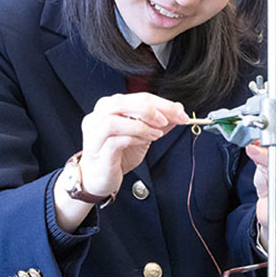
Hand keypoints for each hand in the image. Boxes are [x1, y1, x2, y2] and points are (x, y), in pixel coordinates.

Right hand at [53, 93, 187, 231]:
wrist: (98, 179)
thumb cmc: (116, 156)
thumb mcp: (143, 136)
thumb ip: (158, 123)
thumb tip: (178, 112)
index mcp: (110, 107)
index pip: (138, 97)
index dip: (162, 104)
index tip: (181, 113)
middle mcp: (98, 116)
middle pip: (122, 101)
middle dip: (151, 109)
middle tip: (167, 120)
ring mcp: (94, 133)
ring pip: (114, 118)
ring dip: (141, 124)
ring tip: (156, 133)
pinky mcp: (97, 150)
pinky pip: (115, 139)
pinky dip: (134, 137)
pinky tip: (145, 141)